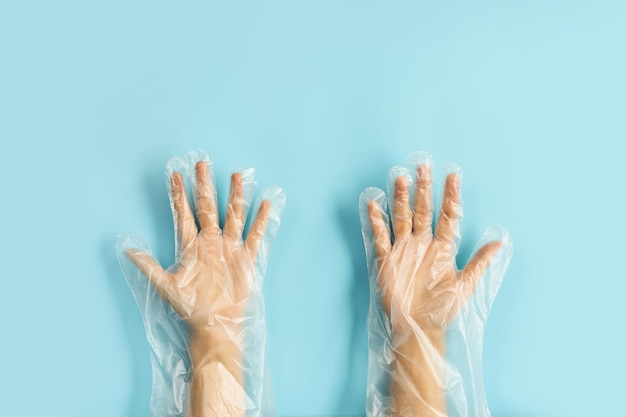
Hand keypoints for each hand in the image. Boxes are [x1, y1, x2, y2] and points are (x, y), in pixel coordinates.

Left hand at [119, 152, 284, 416]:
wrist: (214, 325)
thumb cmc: (189, 308)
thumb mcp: (166, 286)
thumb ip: (149, 266)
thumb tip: (126, 249)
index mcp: (191, 247)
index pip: (184, 215)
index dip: (179, 196)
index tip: (174, 175)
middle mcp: (210, 243)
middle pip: (208, 208)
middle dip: (204, 186)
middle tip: (201, 163)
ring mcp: (229, 249)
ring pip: (233, 216)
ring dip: (234, 197)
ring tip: (236, 175)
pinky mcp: (246, 259)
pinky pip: (254, 236)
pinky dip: (259, 221)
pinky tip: (264, 204)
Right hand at [367, 166, 500, 337]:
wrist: (417, 327)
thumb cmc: (441, 308)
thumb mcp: (465, 284)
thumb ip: (479, 261)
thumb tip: (500, 241)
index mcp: (441, 247)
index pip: (447, 215)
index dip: (450, 196)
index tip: (453, 175)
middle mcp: (422, 243)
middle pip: (422, 210)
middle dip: (423, 189)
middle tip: (423, 166)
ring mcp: (404, 249)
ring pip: (401, 218)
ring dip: (400, 199)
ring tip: (400, 178)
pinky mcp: (387, 259)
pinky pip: (381, 237)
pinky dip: (377, 222)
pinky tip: (374, 204)